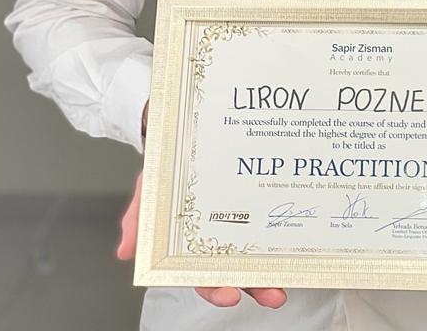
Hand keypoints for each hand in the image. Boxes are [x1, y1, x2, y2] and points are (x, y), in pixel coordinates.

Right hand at [116, 170, 286, 309]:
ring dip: (273, 267)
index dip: (215, 288)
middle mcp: (218, 235)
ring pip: (257, 250)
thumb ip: (139, 219)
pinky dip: (283, 230)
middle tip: (273, 294)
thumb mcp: (149, 189)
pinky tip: (300, 235)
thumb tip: (127, 250)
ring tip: (289, 277)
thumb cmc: (168, 167)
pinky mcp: (256, 198)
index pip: (201, 273)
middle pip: (237, 269)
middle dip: (255, 285)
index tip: (230, 295)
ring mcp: (240, 218)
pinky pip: (271, 217)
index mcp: (190, 241)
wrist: (184, 131)